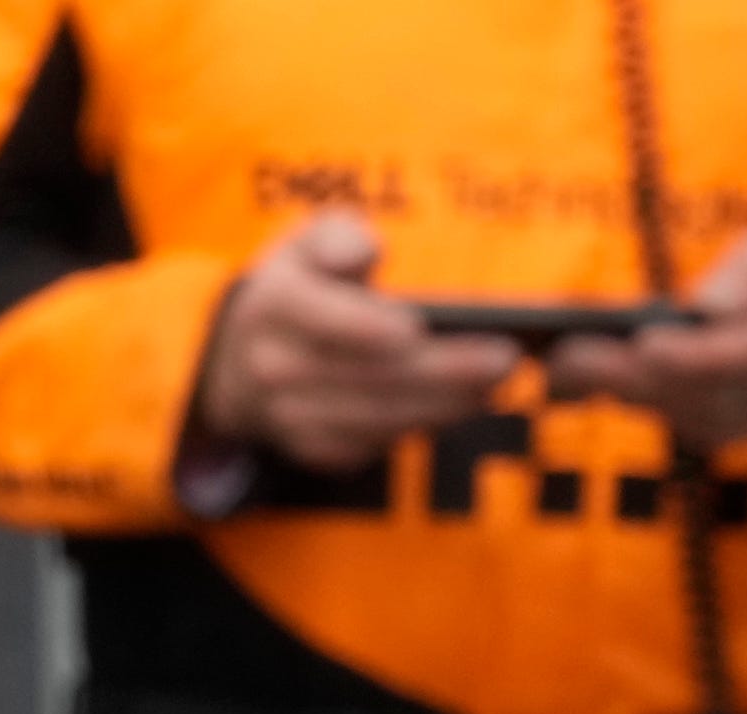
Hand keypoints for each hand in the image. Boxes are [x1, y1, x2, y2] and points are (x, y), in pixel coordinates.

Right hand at [192, 213, 518, 470]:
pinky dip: (417, 428)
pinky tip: (460, 407)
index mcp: (273, 305)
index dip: (367, 328)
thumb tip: (360, 252)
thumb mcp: (309, 240)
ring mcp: (285, 414)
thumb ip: (337, 234)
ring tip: (495, 385)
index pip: (323, 321)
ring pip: (372, 418)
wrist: (242, 356)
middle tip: (503, 360)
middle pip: (363, 377)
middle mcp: (271, 366)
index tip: (419, 328)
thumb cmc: (305, 283)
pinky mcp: (308, 447)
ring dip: (439, 406)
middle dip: (439, 373)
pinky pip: (368, 446)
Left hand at [543, 222, 746, 452]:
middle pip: (696, 391)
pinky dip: (617, 394)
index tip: (644, 344)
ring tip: (553, 364)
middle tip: (564, 355)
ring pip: (673, 410)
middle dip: (626, 374)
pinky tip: (567, 380)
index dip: (695, 355)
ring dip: (610, 388)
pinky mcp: (723, 427)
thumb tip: (708, 308)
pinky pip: (665, 416)